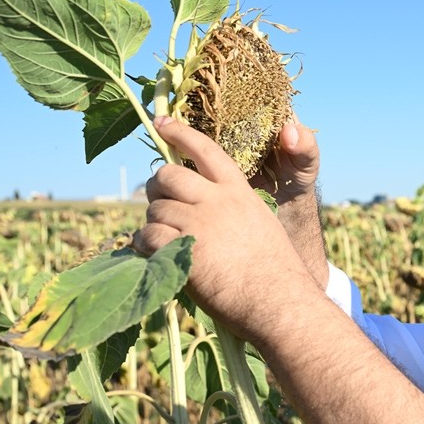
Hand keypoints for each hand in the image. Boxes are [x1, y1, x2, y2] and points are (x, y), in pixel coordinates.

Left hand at [133, 116, 313, 336]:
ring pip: (155, 209)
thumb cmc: (277, 272)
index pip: (204, 150)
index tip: (160, 122)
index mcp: (238, 191)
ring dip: (154, 224)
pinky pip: (147, 237)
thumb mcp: (261, 225)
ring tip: (165, 241)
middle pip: (168, 176)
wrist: (279, 301)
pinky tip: (154, 255)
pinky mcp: (183, 248)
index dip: (179, 132)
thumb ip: (233, 210)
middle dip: (157, 188)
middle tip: (160, 203)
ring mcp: (198, 223)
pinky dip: (145, 246)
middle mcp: (216, 200)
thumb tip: (204, 211)